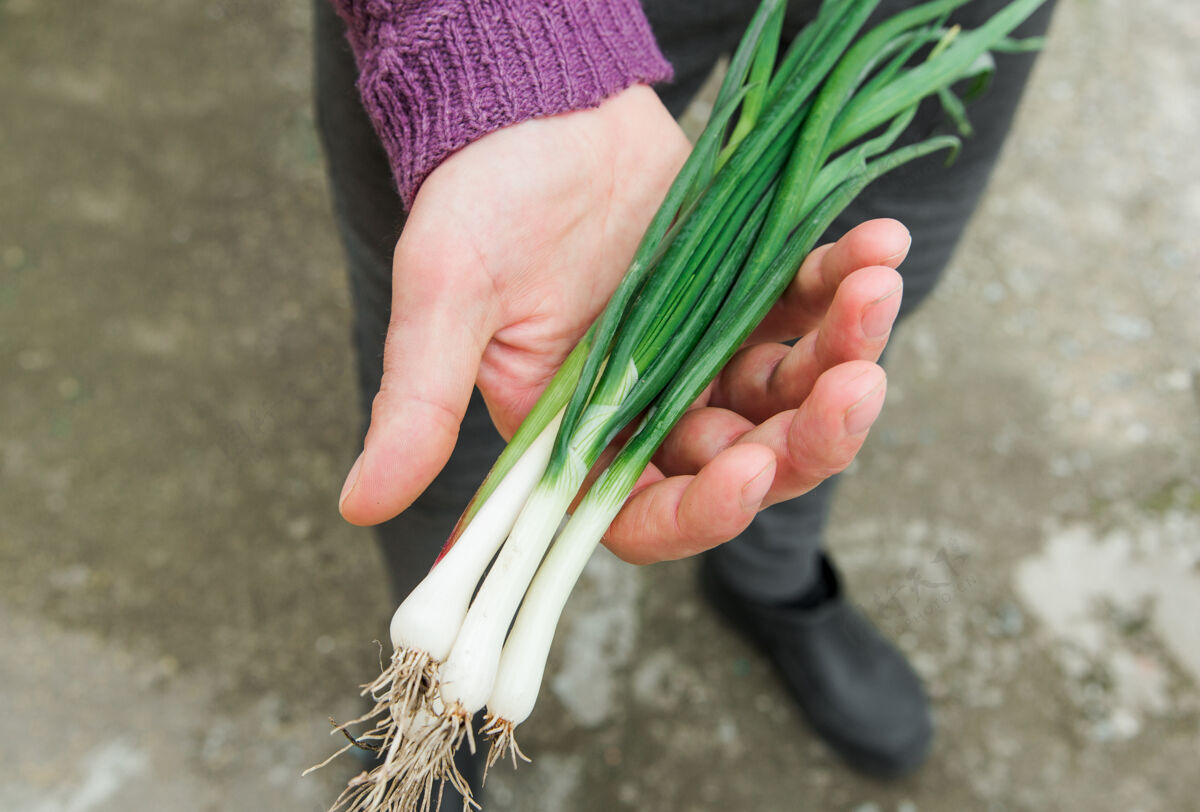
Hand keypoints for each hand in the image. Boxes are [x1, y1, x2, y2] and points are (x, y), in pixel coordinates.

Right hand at [336, 85, 908, 567]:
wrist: (531, 105)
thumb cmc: (477, 200)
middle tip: (855, 383)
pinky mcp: (749, 291)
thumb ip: (420, 402)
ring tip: (874, 287)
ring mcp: (708, 352)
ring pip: (794, 391)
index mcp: (580, 435)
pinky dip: (849, 280)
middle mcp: (651, 409)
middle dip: (812, 437)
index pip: (647, 512)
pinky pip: (812, 305)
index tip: (747, 468)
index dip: (703, 510)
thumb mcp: (442, 300)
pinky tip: (877, 241)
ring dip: (848, 354)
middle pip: (749, 462)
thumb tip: (359, 502)